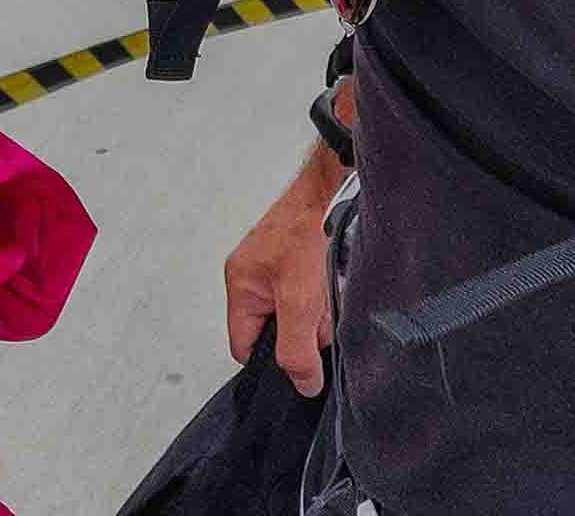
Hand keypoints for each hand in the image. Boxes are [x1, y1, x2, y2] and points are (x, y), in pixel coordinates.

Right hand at [223, 144, 343, 396]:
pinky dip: (325, 294)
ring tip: (329, 290)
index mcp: (240, 284)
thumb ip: (298, 349)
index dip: (271, 360)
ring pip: (297, 313)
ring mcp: (274, 265)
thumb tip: (302, 384)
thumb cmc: (308, 230)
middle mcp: (252, 275)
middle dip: (303, 330)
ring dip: (318, 311)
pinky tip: (334, 280)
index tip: (300, 359)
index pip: (244, 347)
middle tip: (319, 314)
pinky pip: (309, 294)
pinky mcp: (296, 258)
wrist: (332, 190)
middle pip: (276, 331)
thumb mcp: (301, 302)